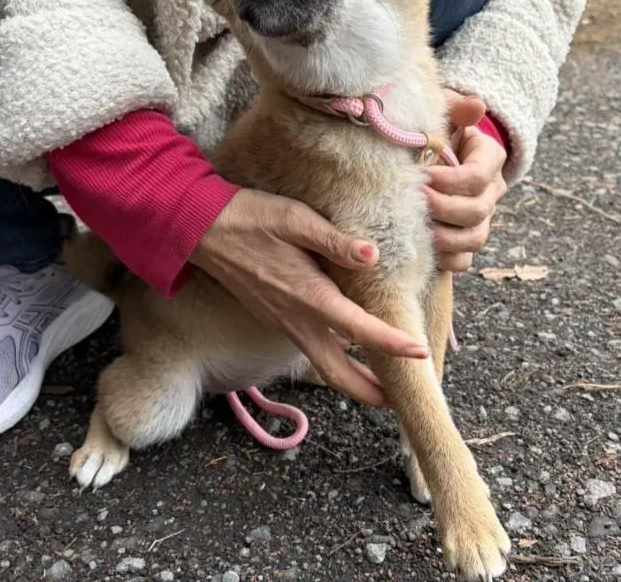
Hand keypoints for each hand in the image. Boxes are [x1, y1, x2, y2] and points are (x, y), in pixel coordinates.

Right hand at [191, 189, 428, 407]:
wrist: (199, 229)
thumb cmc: (249, 218)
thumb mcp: (294, 219)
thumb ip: (334, 240)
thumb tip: (372, 256)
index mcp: (307, 295)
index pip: (358, 329)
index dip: (392, 343)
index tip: (420, 352)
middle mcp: (294, 318)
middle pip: (336, 372)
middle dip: (368, 393)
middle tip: (399, 401)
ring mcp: (282, 321)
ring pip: (322, 364)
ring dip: (352, 380)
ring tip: (381, 383)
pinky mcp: (274, 316)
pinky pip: (309, 347)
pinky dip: (334, 359)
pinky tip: (348, 347)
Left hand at [425, 91, 507, 271]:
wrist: (431, 152)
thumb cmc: (436, 129)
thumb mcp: (443, 113)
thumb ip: (455, 107)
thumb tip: (476, 105)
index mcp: (489, 159)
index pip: (478, 176)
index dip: (450, 180)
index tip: (422, 176)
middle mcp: (491, 191)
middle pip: (478, 210)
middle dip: (443, 208)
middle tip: (414, 202)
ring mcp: (481, 219)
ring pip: (475, 238)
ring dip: (444, 237)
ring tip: (417, 229)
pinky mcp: (466, 240)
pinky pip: (465, 260)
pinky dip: (446, 259)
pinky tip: (424, 250)